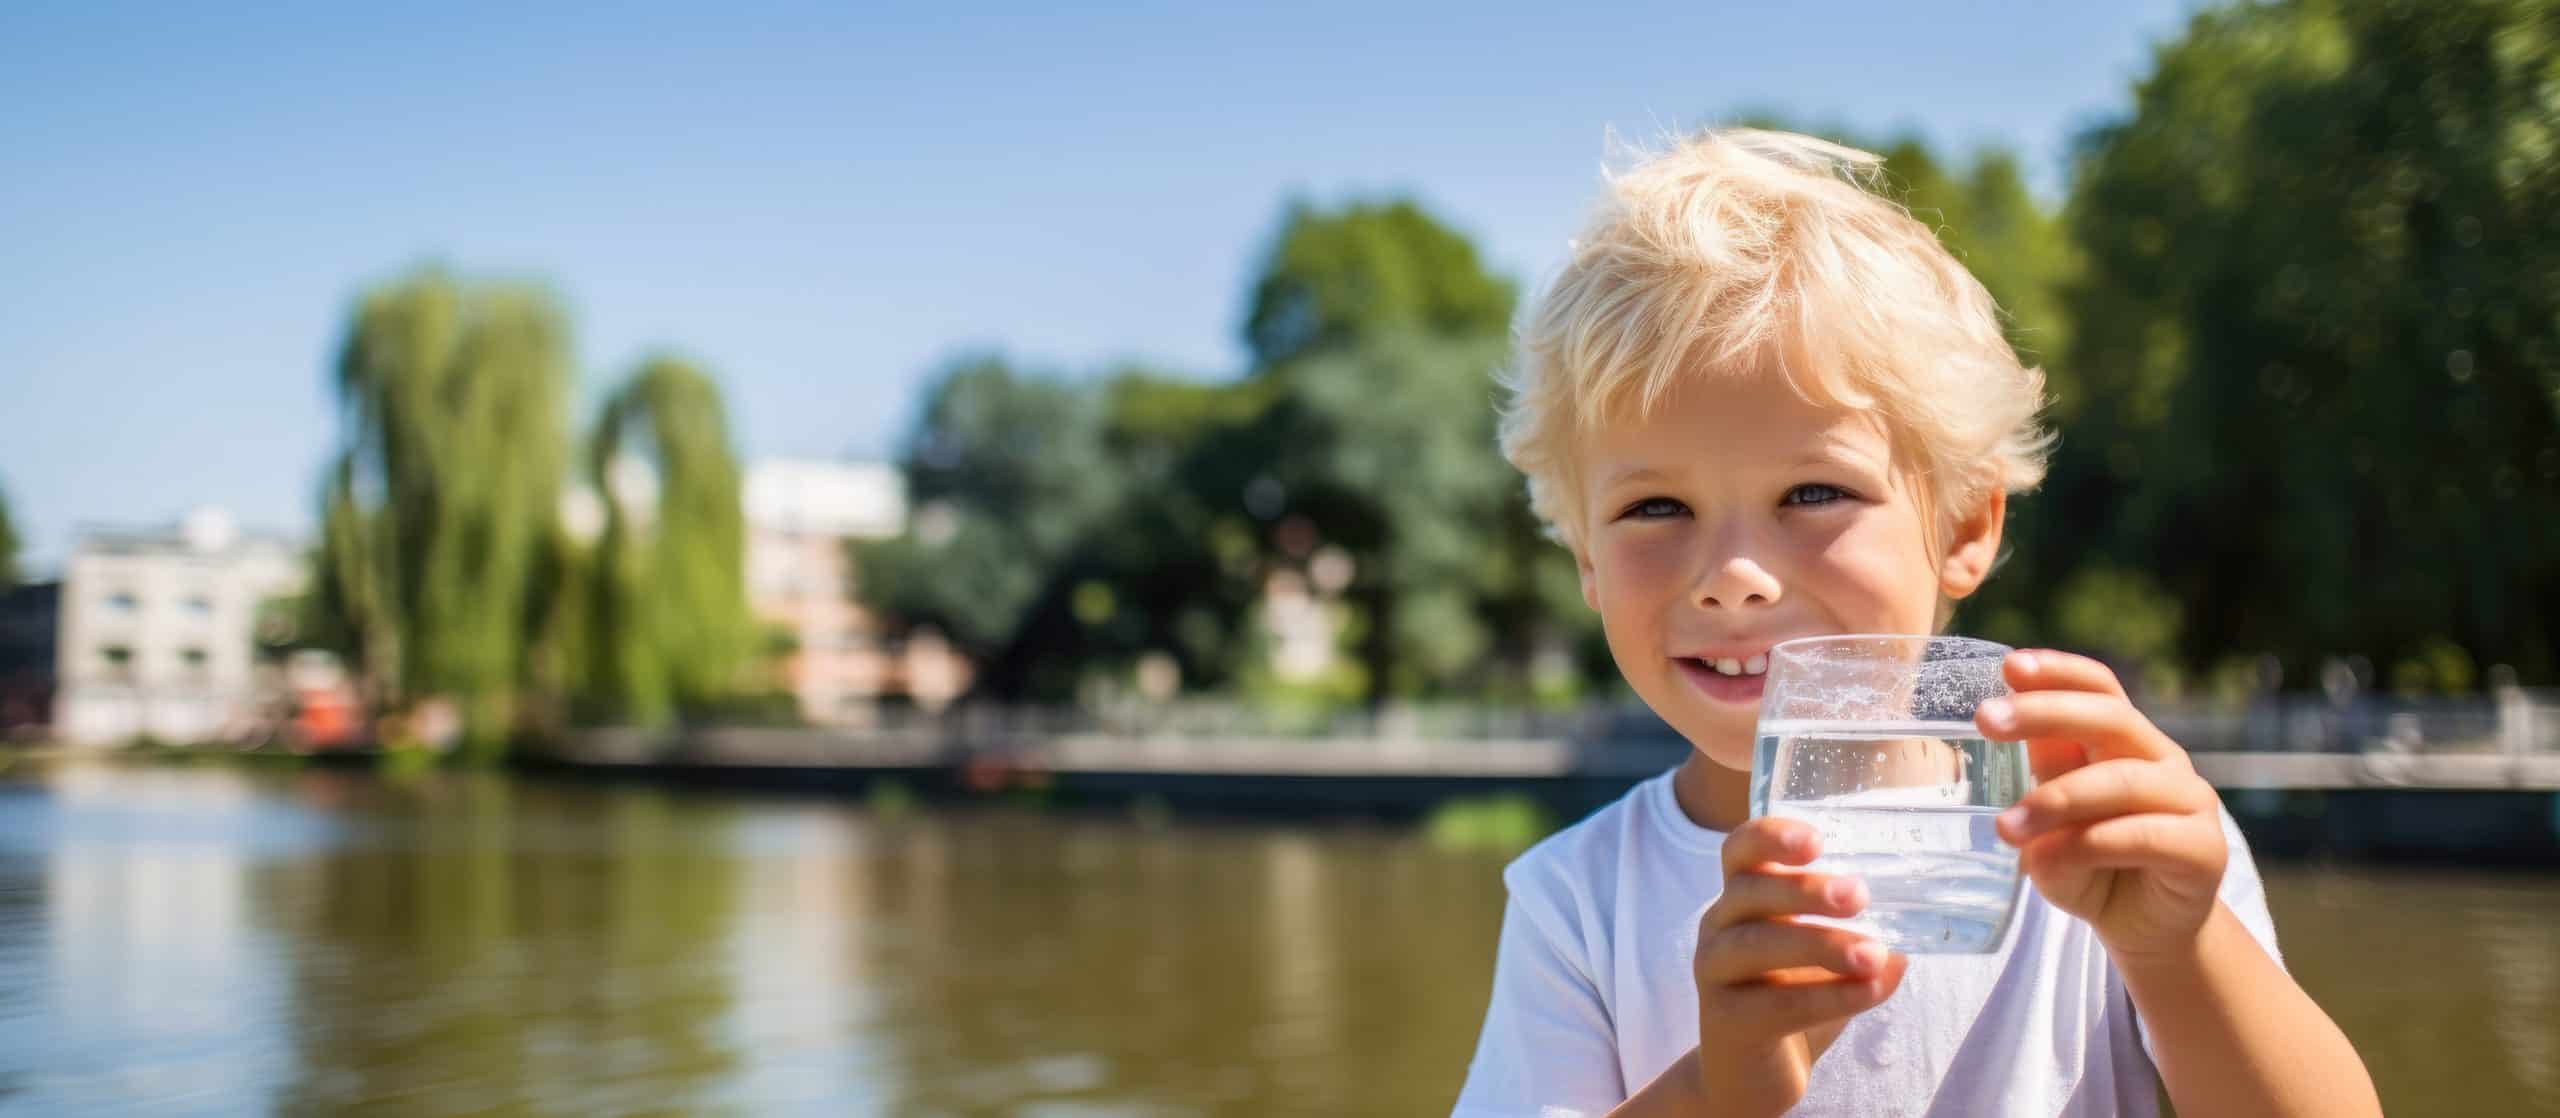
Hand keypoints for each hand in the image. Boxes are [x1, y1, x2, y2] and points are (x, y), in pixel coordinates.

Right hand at [1690, 816, 1908, 1115]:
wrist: (1754, 1076)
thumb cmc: (1791, 999)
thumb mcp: (1828, 964)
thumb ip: (1862, 944)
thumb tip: (1907, 941)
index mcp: (1742, 898)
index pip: (1741, 850)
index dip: (1770, 836)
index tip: (1817, 840)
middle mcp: (1719, 926)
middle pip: (1750, 891)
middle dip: (1804, 889)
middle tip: (1858, 895)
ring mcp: (1715, 973)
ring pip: (1757, 944)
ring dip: (1820, 944)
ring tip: (1872, 954)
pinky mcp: (1726, 1021)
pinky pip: (1775, 1003)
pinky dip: (1827, 997)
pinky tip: (1866, 993)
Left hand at [1979, 649, 2228, 959]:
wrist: (2142, 930)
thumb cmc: (2090, 866)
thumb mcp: (2051, 819)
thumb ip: (2041, 774)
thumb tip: (2004, 722)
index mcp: (2125, 740)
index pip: (2100, 687)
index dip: (2059, 670)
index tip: (2009, 665)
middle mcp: (2162, 759)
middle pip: (2111, 717)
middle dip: (2045, 713)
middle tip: (1986, 721)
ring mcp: (2190, 801)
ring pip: (2122, 780)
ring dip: (2055, 800)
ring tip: (2006, 828)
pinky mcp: (2203, 849)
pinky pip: (2144, 835)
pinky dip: (2090, 845)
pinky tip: (2048, 861)